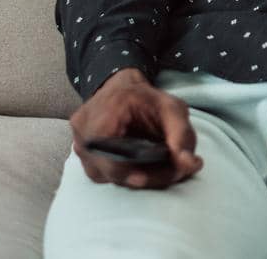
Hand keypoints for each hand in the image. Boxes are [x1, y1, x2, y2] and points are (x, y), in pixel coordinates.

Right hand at [68, 68, 202, 188]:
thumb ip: (182, 135)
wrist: (121, 88)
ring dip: (132, 177)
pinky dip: (122, 173)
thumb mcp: (171, 108)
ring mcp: (77, 142)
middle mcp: (83, 131)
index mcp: (104, 114)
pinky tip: (139, 166)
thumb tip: (189, 164)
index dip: (137, 174)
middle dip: (144, 177)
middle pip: (109, 171)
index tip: (163, 176)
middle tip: (172, 173)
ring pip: (105, 175)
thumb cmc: (146, 98)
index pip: (112, 159)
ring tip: (158, 169)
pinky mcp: (80, 152)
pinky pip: (101, 172)